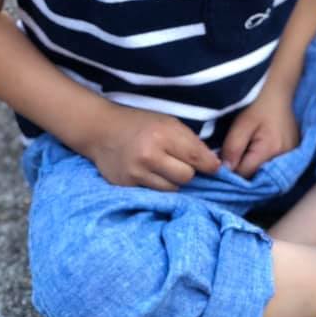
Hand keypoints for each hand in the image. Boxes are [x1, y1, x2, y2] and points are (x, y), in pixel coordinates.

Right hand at [88, 103, 220, 189]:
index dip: (210, 165)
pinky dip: (158, 186)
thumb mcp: (167, 122)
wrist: (101, 130)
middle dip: (188, 171)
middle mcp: (149, 154)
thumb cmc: (140, 123)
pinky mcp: (126, 186)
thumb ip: (189, 141)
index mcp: (163, 133)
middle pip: (187, 177)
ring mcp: (136, 173)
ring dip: (173, 181)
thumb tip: (214, 164)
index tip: (214, 167)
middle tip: (181, 163)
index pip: (197, 157)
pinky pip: (154, 194)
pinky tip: (150, 174)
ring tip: (164, 168)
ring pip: (172, 189)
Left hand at [221, 86, 298, 178]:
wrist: (278, 90)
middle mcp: (286, 157)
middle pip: (257, 177)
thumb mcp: (241, 123)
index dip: (230, 171)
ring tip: (244, 154)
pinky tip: (256, 152)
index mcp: (271, 150)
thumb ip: (232, 148)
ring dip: (253, 168)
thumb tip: (224, 172)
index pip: (245, 174)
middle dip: (242, 171)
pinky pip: (274, 166)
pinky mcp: (293, 152)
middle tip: (231, 157)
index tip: (221, 161)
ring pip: (265, 172)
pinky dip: (263, 163)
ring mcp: (292, 155)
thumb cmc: (258, 102)